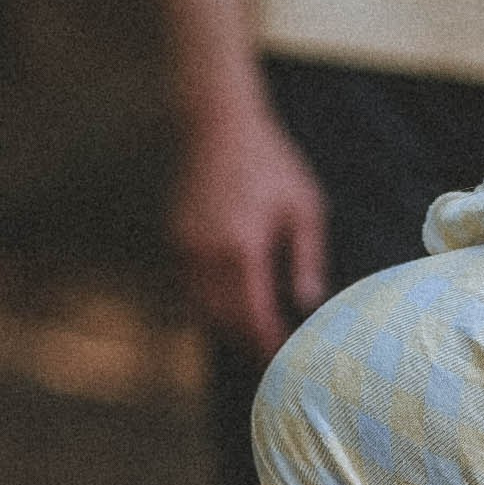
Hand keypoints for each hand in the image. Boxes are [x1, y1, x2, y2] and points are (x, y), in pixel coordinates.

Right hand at [171, 100, 328, 358]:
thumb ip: (307, 258)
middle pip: (224, 320)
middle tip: (272, 356)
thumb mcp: (304, 206)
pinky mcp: (174, 239)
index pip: (252, 316)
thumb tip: (309, 303)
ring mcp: (184, 247)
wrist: (219, 125)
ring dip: (226, 327)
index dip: (268, 344)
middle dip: (247, 342)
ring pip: (200, 308)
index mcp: (242, 248)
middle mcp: (206, 254)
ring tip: (253, 336)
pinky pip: (188, 287)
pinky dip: (208, 304)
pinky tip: (230, 304)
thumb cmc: (270, 162)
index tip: (286, 359)